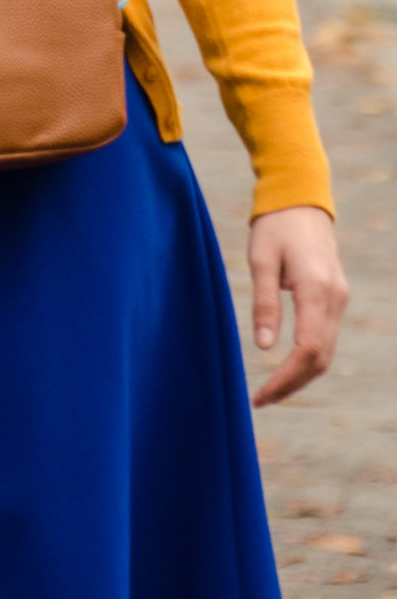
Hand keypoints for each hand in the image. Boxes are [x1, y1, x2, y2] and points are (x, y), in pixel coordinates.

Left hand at [248, 205, 347, 406]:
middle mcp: (334, 298)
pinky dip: (308, 359)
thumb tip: (264, 347)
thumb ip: (264, 303)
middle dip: (292, 384)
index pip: (306, 350)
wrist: (301, 198)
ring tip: (270, 390)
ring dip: (301, 376)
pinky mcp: (335, 297)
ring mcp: (339, 299)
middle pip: (320, 359)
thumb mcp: (260, 260)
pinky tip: (286, 366)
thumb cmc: (275, 226)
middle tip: (261, 400)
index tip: (260, 395)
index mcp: (316, 289)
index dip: (285, 379)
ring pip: (326, 352)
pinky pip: (325, 338)